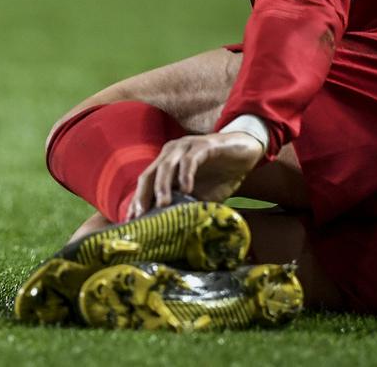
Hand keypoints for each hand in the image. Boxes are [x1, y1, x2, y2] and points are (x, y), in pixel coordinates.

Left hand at [127, 130, 264, 219]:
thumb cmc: (219, 175)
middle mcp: (170, 153)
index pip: (146, 183)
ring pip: (166, 166)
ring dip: (162, 186)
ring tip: (162, 205)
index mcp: (165, 164)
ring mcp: (185, 147)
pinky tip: (187, 189)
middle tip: (140, 216)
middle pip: (149, 174)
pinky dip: (186, 174)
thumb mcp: (200, 195)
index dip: (137, 202)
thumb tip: (174, 230)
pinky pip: (190, 160)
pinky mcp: (203, 146)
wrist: (245, 152)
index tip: (131, 222)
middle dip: (143, 196)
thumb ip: (186, 205)